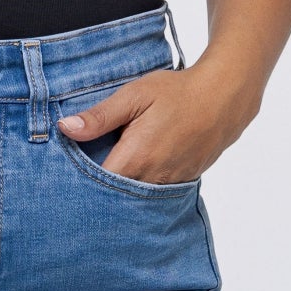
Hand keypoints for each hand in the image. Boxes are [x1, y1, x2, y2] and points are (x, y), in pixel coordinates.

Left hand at [56, 55, 256, 184]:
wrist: (225, 98)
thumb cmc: (178, 93)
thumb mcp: (134, 95)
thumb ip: (99, 116)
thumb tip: (65, 128)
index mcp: (135, 159)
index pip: (95, 185)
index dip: (78, 180)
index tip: (67, 170)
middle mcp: (152, 179)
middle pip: (114, 196)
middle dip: (98, 188)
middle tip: (87, 172)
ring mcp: (170, 184)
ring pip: (135, 197)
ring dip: (121, 188)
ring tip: (112, 169)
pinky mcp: (182, 182)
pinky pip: (154, 193)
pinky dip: (142, 185)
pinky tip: (137, 169)